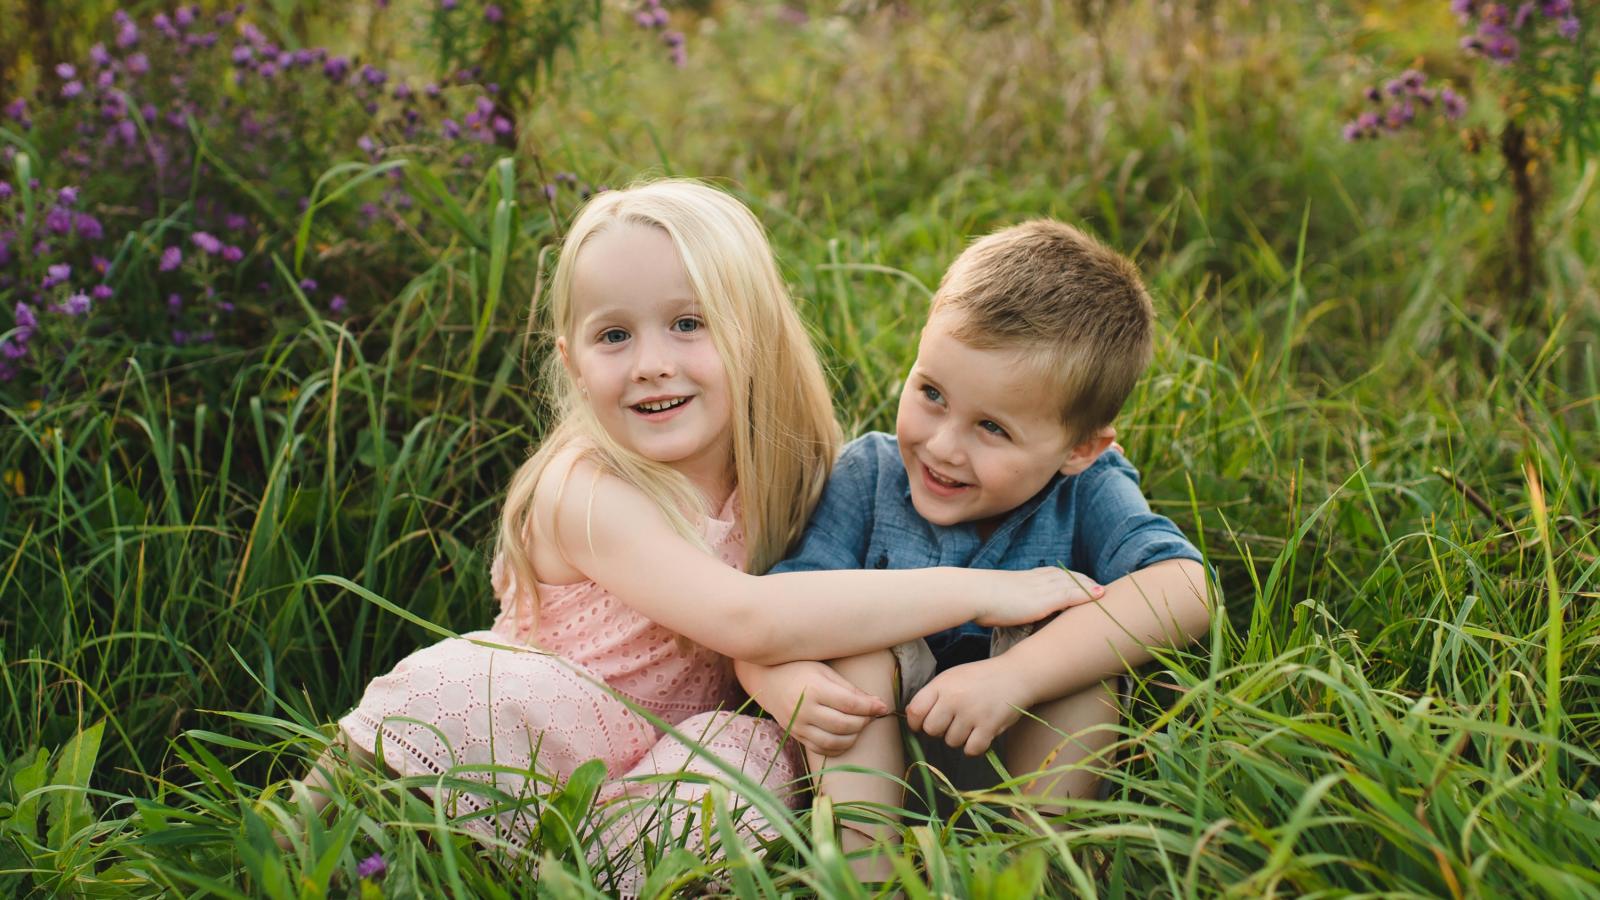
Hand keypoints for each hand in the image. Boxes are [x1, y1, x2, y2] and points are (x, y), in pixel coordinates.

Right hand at [739, 660, 888, 756]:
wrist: (767, 679)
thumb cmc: (800, 669)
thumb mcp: (825, 671)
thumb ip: (850, 689)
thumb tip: (878, 705)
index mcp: (814, 689)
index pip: (850, 704)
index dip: (871, 707)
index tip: (884, 707)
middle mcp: (804, 710)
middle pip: (844, 725)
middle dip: (864, 722)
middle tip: (871, 714)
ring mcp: (798, 726)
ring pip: (834, 741)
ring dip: (854, 736)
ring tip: (859, 725)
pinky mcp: (796, 735)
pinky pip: (821, 749)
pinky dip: (839, 747)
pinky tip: (846, 736)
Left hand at [905, 657, 1031, 756]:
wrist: (1016, 675)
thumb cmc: (980, 678)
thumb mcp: (952, 677)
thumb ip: (931, 694)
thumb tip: (910, 715)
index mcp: (942, 684)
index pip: (915, 711)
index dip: (916, 722)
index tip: (923, 724)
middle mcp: (954, 699)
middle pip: (931, 730)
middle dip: (939, 730)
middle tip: (952, 722)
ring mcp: (971, 713)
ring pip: (951, 741)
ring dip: (959, 737)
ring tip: (971, 722)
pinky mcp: (988, 726)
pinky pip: (971, 750)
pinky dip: (974, 746)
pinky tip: (980, 734)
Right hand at [973, 567, 1102, 626]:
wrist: (974, 594)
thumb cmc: (977, 598)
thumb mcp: (994, 598)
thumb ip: (1003, 601)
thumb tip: (998, 609)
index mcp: (1026, 578)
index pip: (1053, 574)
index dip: (1069, 578)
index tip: (1080, 581)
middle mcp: (1037, 579)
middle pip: (1068, 576)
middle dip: (1084, 580)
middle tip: (1099, 587)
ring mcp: (1042, 589)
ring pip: (1074, 583)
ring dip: (1090, 586)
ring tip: (1105, 592)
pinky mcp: (1045, 600)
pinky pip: (1072, 595)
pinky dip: (1087, 594)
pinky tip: (1100, 596)